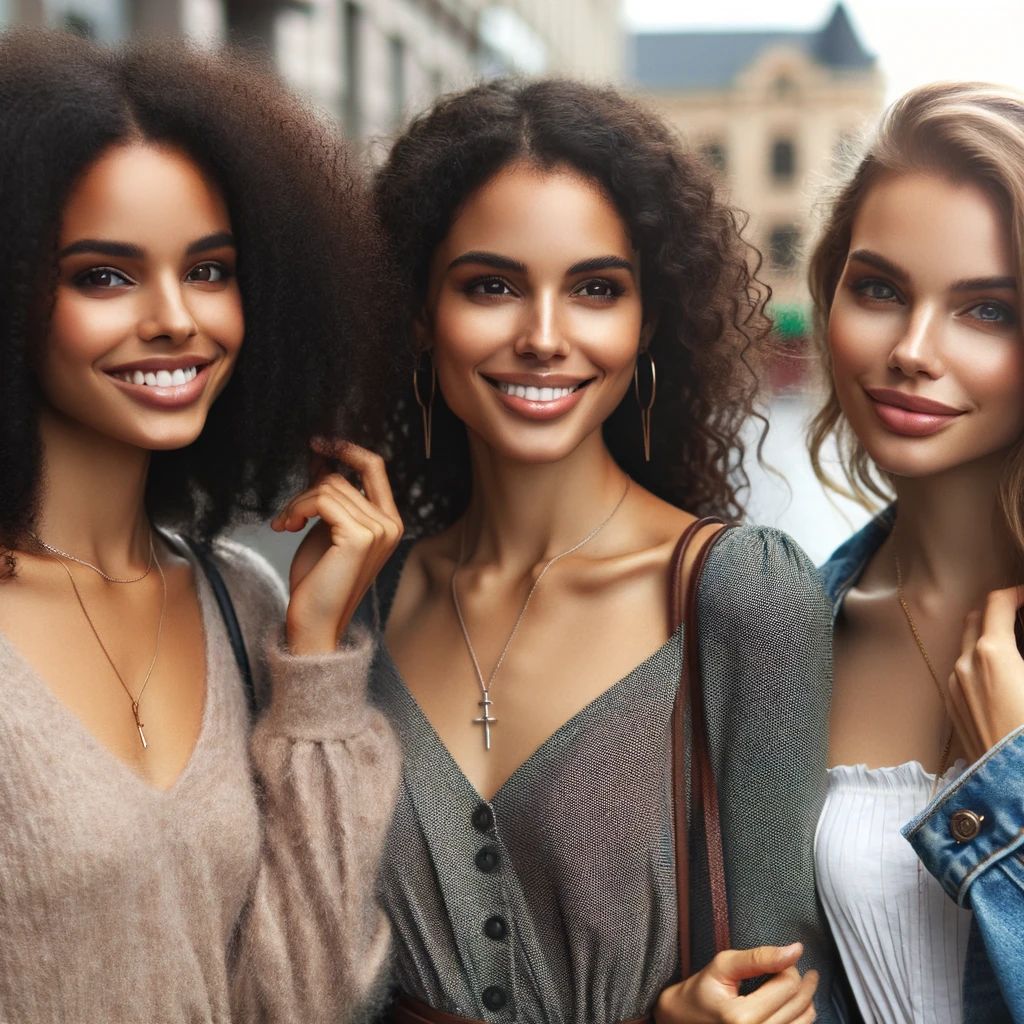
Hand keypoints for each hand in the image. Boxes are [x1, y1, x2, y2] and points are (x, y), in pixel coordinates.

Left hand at [272, 439, 401, 655]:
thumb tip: (320, 456)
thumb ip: (329, 495)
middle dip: (306, 489)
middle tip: (287, 514)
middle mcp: (390, 524)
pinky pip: (322, 499)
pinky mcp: (360, 537)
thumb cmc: (319, 580)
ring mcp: (379, 530)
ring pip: (328, 486)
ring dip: (297, 503)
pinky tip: (287, 528)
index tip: (317, 443)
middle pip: (342, 476)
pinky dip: (297, 509)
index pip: (374, 466)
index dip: (346, 448)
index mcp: (388, 521)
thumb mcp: (324, 529)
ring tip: (286, 525)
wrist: (315, 623)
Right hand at [654, 944, 816, 1023]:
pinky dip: (800, 1016)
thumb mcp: (724, 965)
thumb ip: (760, 957)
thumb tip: (795, 950)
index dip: (790, 967)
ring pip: (805, 1021)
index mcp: (742, 1018)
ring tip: (802, 984)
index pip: (787, 986)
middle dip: (803, 982)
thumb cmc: (702, 991)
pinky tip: (794, 1003)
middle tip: (800, 969)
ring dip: (806, 999)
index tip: (784, 959)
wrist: (687, 1018)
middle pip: (799, 1005)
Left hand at [950, 586, 1023, 761]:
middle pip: (975, 620)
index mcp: (991, 654)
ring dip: (987, 638)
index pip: (996, 605)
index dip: (1015, 594)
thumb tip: (1019, 645)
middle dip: (997, 612)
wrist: (1014, 786)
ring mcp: (954, 687)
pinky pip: (962, 673)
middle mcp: (964, 665)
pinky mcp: (952, 708)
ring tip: (1016, 648)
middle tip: (1022, 617)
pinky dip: (979, 663)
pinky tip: (1003, 678)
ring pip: (966, 647)